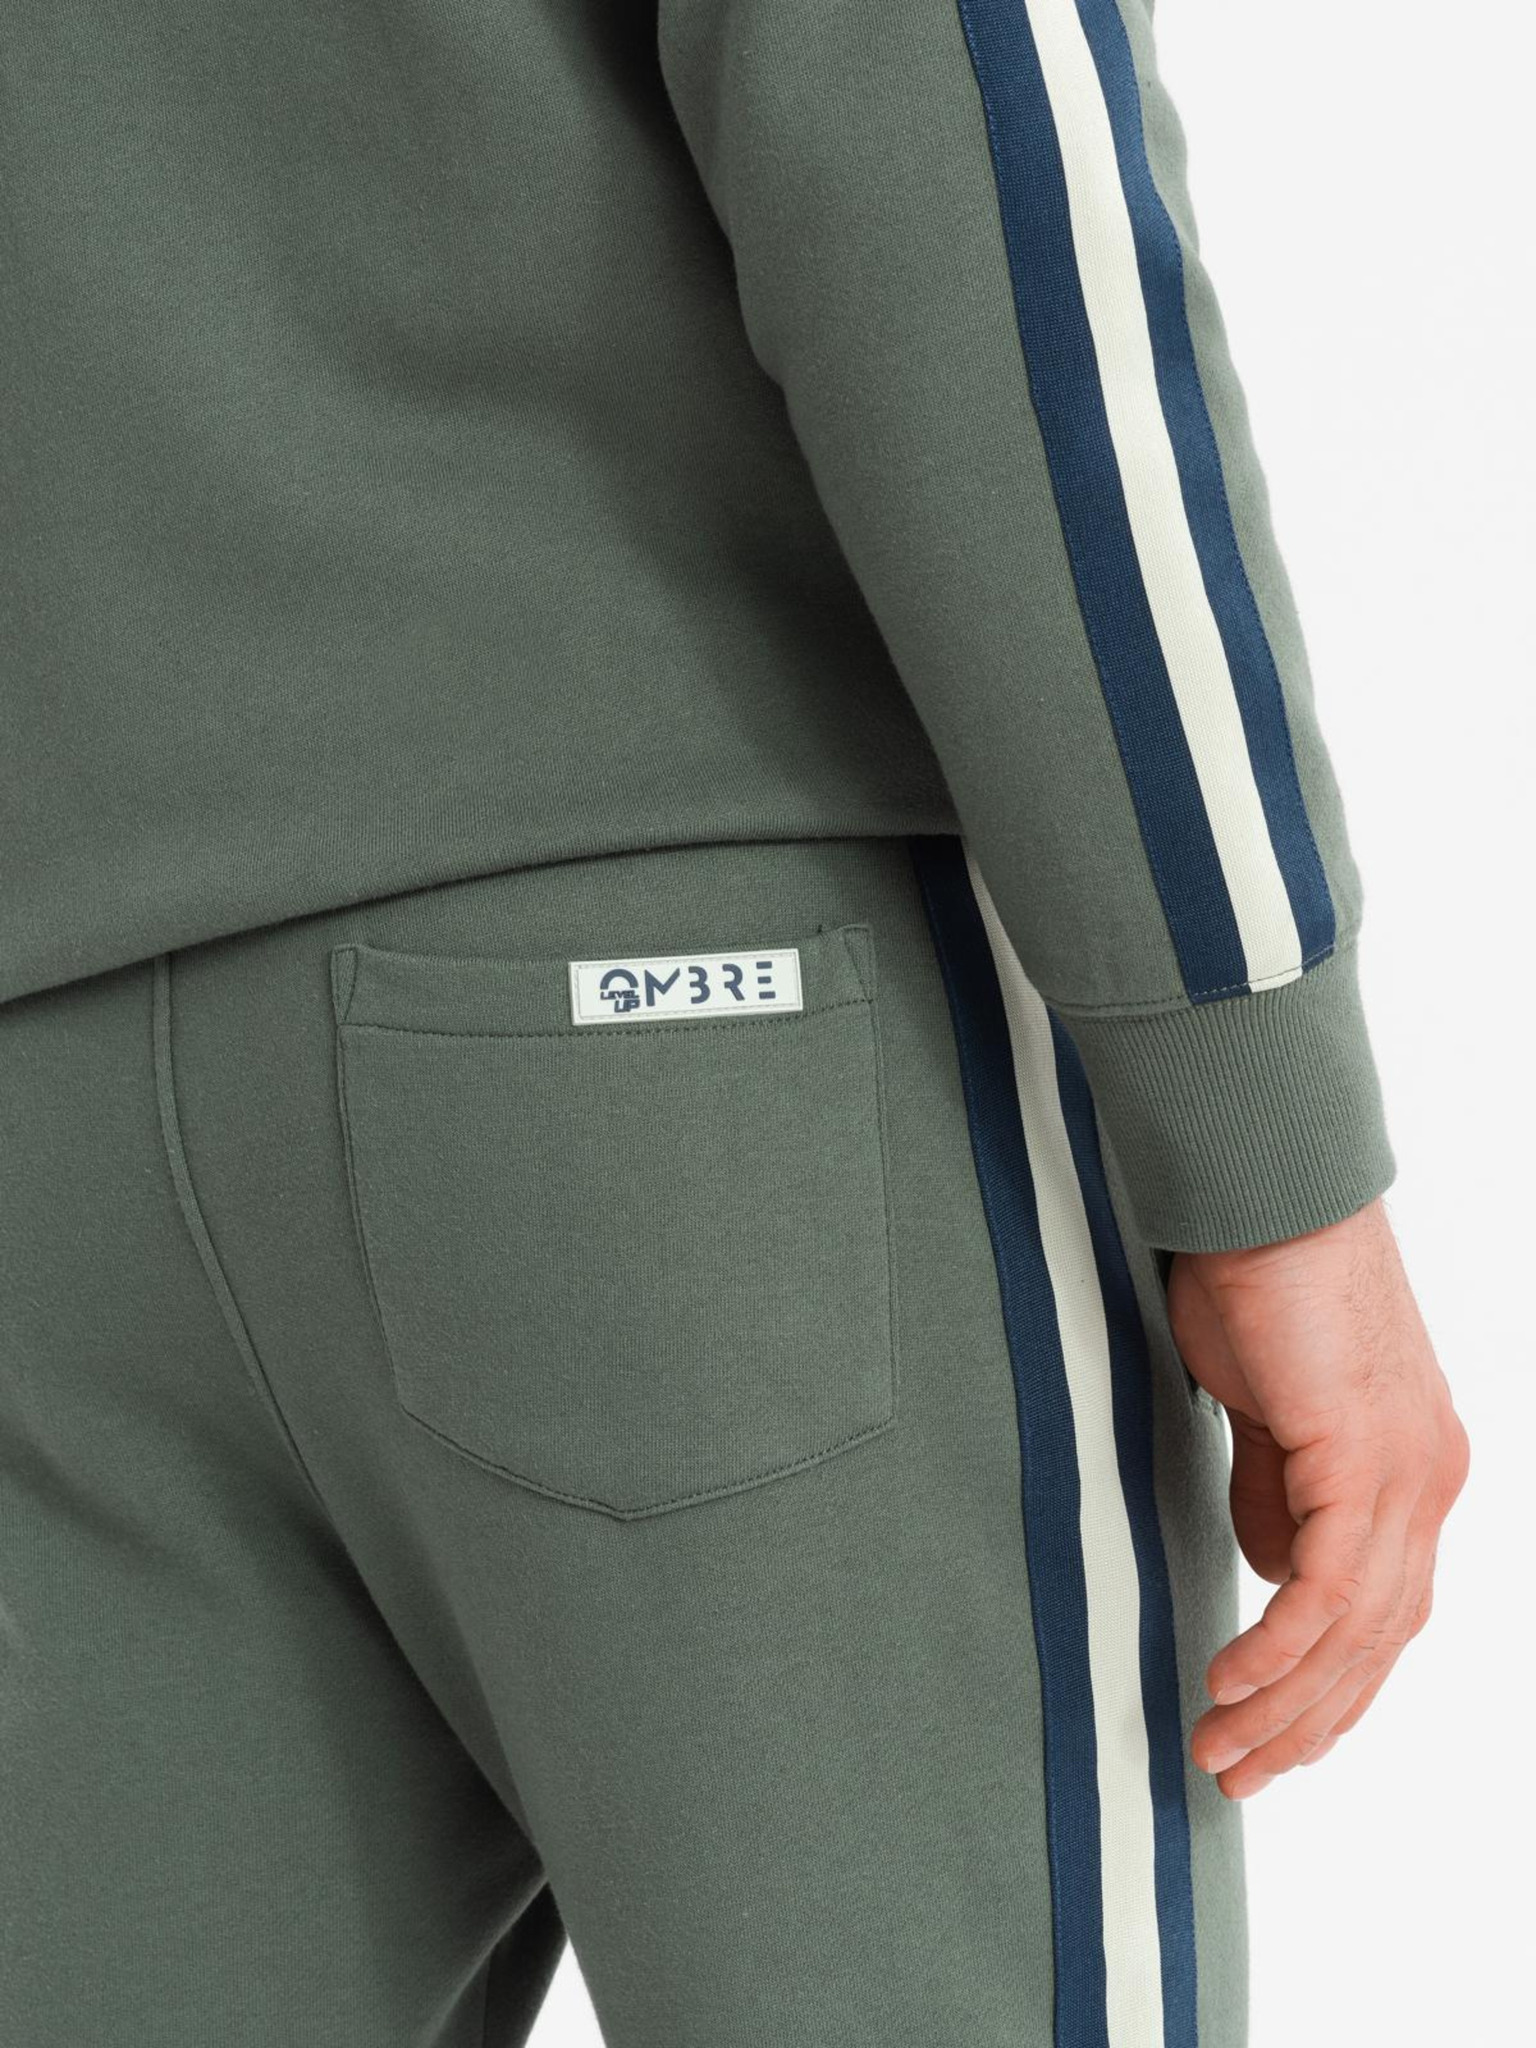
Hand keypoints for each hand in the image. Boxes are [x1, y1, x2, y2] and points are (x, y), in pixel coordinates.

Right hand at [1167, 1197, 1467, 1798]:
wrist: (1267, 1195)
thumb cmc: (1259, 1280)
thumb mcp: (1264, 1408)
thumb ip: (1276, 1489)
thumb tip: (1272, 1569)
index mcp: (1415, 1470)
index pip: (1383, 1612)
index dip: (1330, 1689)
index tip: (1272, 1738)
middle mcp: (1430, 1482)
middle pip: (1378, 1642)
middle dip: (1306, 1723)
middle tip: (1235, 1774)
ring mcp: (1410, 1474)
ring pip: (1356, 1632)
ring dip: (1283, 1704)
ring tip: (1217, 1749)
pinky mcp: (1366, 1460)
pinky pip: (1326, 1589)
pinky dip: (1278, 1647)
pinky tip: (1229, 1680)